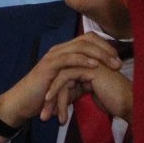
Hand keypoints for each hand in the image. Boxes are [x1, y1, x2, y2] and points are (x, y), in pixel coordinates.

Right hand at [0, 35, 124, 127]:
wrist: (24, 102)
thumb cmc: (46, 96)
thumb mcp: (70, 86)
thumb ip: (84, 79)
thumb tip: (101, 79)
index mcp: (65, 52)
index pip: (89, 40)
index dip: (106, 47)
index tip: (119, 60)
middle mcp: (60, 49)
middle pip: (88, 39)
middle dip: (107, 49)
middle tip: (119, 63)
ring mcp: (54, 56)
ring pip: (81, 46)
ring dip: (100, 54)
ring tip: (113, 64)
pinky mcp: (49, 65)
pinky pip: (69, 58)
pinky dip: (83, 60)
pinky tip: (95, 66)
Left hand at [48, 61, 132, 125]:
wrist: (130, 104)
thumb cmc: (114, 102)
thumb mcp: (89, 95)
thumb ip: (76, 90)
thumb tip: (59, 97)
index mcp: (86, 66)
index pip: (62, 78)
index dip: (53, 96)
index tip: (47, 113)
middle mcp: (86, 62)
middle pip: (58, 77)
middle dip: (49, 99)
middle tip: (43, 116)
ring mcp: (88, 63)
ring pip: (60, 78)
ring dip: (51, 100)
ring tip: (46, 116)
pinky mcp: (89, 69)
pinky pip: (65, 78)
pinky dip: (56, 91)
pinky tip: (51, 104)